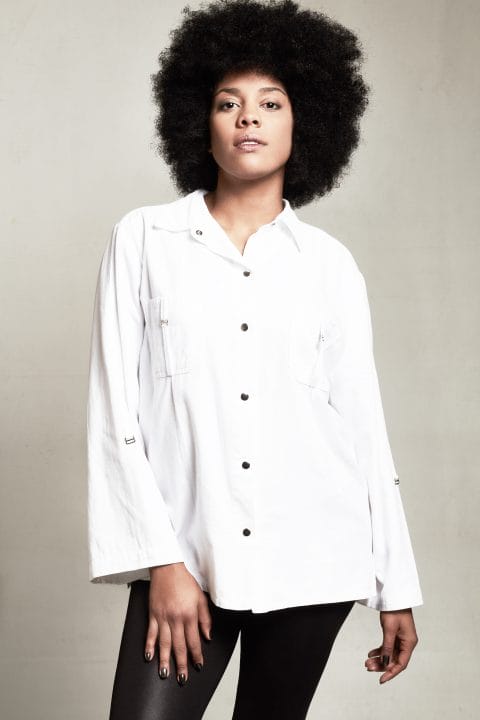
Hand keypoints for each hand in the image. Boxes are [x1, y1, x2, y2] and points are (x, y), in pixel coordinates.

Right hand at [144, 562, 212, 685]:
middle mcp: (176, 618)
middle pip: (179, 645)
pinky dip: (150, 645)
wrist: (167, 568)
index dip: (196, 655)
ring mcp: (163, 617)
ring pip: (164, 643)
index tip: (198, 666)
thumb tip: (207, 637)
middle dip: (181, 663)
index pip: (194, 640)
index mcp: (189, 614)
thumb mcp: (201, 598)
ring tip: (165, 673)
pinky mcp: (153, 614)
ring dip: (165, 659)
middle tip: (182, 679)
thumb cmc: (185, 582)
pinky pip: (151, 633)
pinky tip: (149, 656)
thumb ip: (205, 618)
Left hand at [365, 608, 417, 683]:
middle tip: (369, 668)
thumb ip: (387, 646)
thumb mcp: (389, 629)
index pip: (401, 663)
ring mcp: (401, 639)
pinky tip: (371, 654)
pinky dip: (379, 651)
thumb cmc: (395, 610)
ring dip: (379, 659)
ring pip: (390, 654)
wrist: (394, 597)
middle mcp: (407, 642)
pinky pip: (387, 646)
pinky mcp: (395, 635)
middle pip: (394, 660)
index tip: (381, 679)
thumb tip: (385, 662)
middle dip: (382, 665)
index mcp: (409, 642)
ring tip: (367, 662)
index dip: (391, 673)